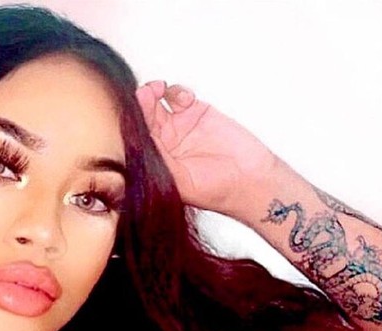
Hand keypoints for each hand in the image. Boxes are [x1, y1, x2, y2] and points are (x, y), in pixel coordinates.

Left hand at [136, 80, 276, 216]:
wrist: (251, 180)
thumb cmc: (217, 190)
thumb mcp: (181, 181)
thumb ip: (159, 161)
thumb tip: (138, 141)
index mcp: (156, 162)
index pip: (136, 140)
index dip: (131, 124)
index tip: (130, 112)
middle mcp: (164, 144)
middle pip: (143, 118)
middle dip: (141, 104)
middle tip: (145, 95)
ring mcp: (178, 127)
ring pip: (156, 103)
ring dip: (153, 93)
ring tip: (158, 90)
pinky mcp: (196, 112)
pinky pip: (177, 96)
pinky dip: (176, 92)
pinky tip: (183, 99)